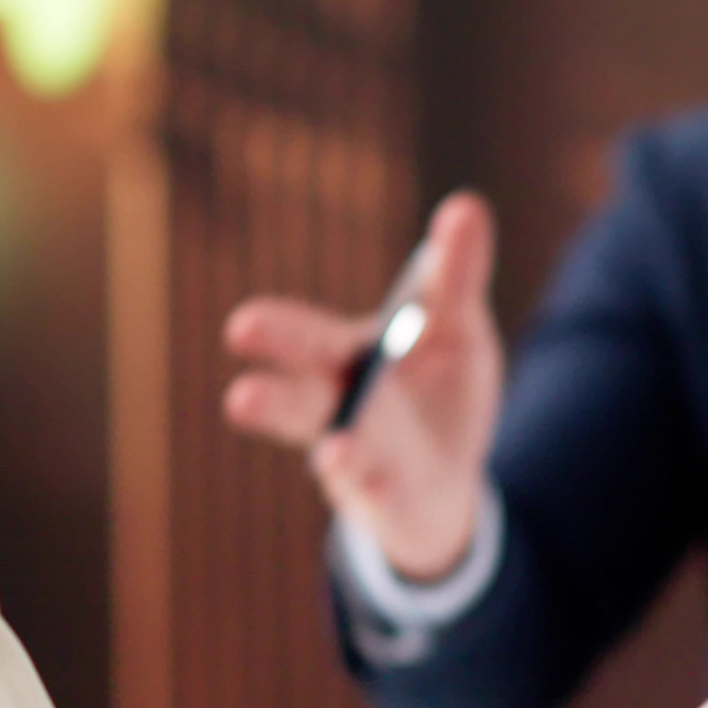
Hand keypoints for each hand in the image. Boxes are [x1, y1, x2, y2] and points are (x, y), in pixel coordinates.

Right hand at [222, 192, 503, 582]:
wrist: (445, 487)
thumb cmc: (438, 397)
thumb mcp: (456, 331)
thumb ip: (456, 277)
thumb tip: (468, 204)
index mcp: (347, 361)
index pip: (311, 342)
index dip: (280, 335)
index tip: (242, 326)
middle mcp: (341, 413)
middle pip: (302, 397)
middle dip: (275, 388)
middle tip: (239, 372)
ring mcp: (365, 463)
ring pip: (337, 451)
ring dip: (327, 449)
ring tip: (301, 432)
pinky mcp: (396, 502)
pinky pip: (384, 499)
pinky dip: (377, 490)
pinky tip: (360, 476)